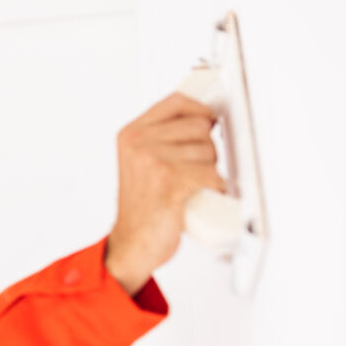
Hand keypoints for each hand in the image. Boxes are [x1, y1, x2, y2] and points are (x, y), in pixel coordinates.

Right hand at [105, 92, 227, 294]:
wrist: (133, 243)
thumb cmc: (142, 207)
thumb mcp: (141, 163)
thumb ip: (162, 138)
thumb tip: (204, 117)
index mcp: (131, 135)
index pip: (177, 102)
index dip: (201, 111)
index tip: (209, 121)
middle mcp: (139, 144)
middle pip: (200, 126)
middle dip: (206, 150)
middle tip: (191, 170)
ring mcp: (153, 161)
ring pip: (209, 151)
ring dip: (209, 172)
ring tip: (189, 187)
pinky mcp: (170, 181)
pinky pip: (211, 174)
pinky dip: (214, 188)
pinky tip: (199, 197)